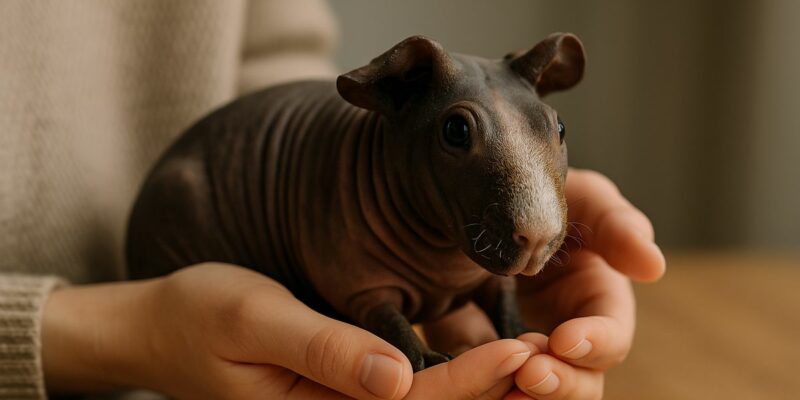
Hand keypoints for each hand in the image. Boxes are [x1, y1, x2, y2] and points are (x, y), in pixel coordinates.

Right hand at [42, 263, 534, 398]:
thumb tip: (396, 377)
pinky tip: (489, 354)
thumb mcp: (255, 318)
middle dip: (493, 391)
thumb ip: (324, 350)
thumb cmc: (202, 315)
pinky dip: (453, 377)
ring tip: (539, 354)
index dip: (471, 380)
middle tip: (555, 356)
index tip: (522, 348)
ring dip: (482, 388)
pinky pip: (407, 394)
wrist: (161, 328)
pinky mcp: (342, 396)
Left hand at [423, 168, 665, 398]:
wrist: (464, 191)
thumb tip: (653, 266)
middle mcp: (560, 330)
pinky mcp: (470, 352)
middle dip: (562, 384)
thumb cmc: (533, 188)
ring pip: (533, 392)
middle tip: (529, 374)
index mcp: (593, 296)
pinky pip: (480, 385)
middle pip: (580, 382)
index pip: (610, 335)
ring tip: (502, 383)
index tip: (565, 340)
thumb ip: (616, 224)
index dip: (596, 343)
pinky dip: (478, 389)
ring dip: (523, 394)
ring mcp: (515, 345)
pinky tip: (465, 380)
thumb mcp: (576, 195)